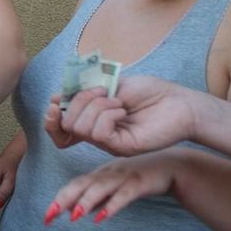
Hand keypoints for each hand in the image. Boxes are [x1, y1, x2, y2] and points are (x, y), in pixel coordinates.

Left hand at [44, 150, 180, 224]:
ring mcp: (123, 176)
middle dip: (63, 199)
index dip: (59, 198)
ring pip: (100, 187)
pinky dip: (112, 206)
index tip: (46, 216)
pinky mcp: (139, 183)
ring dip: (85, 202)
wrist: (170, 166)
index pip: (74, 185)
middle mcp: (107, 173)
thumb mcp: (113, 187)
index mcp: (99, 174)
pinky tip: (102, 218)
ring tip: (72, 216)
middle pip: (81, 184)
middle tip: (49, 215)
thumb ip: (95, 198)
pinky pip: (123, 194)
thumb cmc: (138, 178)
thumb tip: (74, 211)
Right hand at [45, 76, 196, 155]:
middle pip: (65, 123)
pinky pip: (98, 133)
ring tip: (119, 103)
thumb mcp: (111, 84)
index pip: (58, 128)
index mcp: (92, 119)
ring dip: (97, 106)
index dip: (50, 117)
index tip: (55, 101)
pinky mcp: (119, 147)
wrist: (180, 102)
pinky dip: (107, 115)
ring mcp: (107, 142)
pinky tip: (124, 111)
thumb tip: (57, 98)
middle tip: (103, 92)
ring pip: (79, 126)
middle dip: (79, 100)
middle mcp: (97, 133)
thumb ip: (84, 91)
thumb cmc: (151, 92)